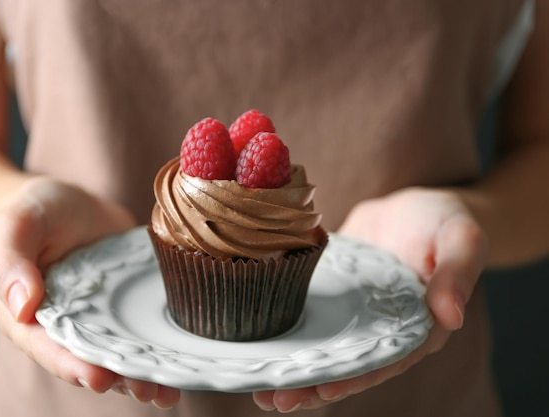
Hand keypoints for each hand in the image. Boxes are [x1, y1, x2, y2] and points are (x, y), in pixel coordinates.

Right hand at [0, 177, 179, 407]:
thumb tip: (21, 307)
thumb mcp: (14, 225)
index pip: (49, 348)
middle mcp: (66, 327)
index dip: (73, 366)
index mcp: (30, 317)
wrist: (72, 202)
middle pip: (90, 361)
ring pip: (119, 356)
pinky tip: (180, 368)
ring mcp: (99, 320)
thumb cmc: (36, 212)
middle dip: (118, 379)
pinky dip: (158, 351)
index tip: (99, 377)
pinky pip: (140, 333)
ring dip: (141, 376)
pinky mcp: (125, 309)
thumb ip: (10, 263)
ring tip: (167, 390)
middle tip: (145, 389)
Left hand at [252, 186, 488, 411]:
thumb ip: (458, 274)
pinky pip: (310, 316)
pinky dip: (286, 329)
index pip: (383, 362)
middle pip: (346, 364)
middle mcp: (382, 329)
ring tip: (258, 385)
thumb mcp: (462, 239)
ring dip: (293, 366)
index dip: (353, 379)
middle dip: (311, 383)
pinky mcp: (335, 295)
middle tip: (274, 398)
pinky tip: (257, 339)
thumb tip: (452, 315)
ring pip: (323, 347)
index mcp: (416, 328)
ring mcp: (355, 314)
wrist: (417, 205)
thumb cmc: (446, 222)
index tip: (320, 391)